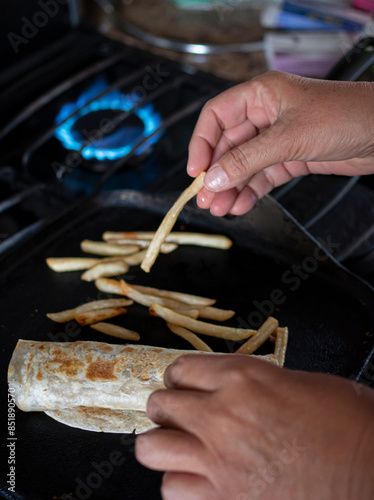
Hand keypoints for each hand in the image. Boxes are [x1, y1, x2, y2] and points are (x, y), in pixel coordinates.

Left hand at [135, 354, 373, 499]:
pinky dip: (180, 484)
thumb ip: (249, 382)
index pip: (180, 369)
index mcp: (242, 378)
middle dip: (167, 407)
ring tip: (182, 446)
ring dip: (165, 445)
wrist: (372, 472)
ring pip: (152, 448)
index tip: (182, 384)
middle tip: (180, 413)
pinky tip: (199, 479)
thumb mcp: (296, 382)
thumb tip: (223, 386)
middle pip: (160, 404)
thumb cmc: (346, 424)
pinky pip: (173, 490)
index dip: (179, 377)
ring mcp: (219, 461)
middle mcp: (222, 415)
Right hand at [187, 71, 373, 215]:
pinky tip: (241, 205)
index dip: (202, 143)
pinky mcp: (291, 157)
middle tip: (206, 199)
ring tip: (220, 208)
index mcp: (261, 94)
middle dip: (216, 174)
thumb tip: (214, 177)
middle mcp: (267, 114)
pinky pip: (263, 175)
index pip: (217, 116)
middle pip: (229, 145)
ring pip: (245, 164)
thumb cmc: (346, 116)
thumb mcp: (288, 138)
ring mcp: (279, 137)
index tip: (196, 171)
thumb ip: (248, 159)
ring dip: (231, 187)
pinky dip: (251, 191)